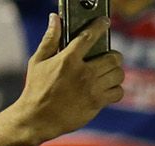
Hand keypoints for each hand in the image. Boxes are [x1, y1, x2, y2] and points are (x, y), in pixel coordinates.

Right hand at [14, 14, 124, 141]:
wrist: (38, 118)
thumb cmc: (36, 88)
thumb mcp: (38, 61)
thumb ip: (50, 39)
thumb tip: (55, 18)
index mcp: (68, 59)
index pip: (88, 37)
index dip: (99, 27)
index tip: (105, 22)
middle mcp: (83, 72)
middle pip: (112, 57)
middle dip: (114, 55)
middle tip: (110, 57)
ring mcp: (92, 89)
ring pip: (118, 74)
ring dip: (116, 72)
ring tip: (109, 73)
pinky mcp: (97, 103)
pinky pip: (118, 92)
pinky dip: (116, 90)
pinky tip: (108, 89)